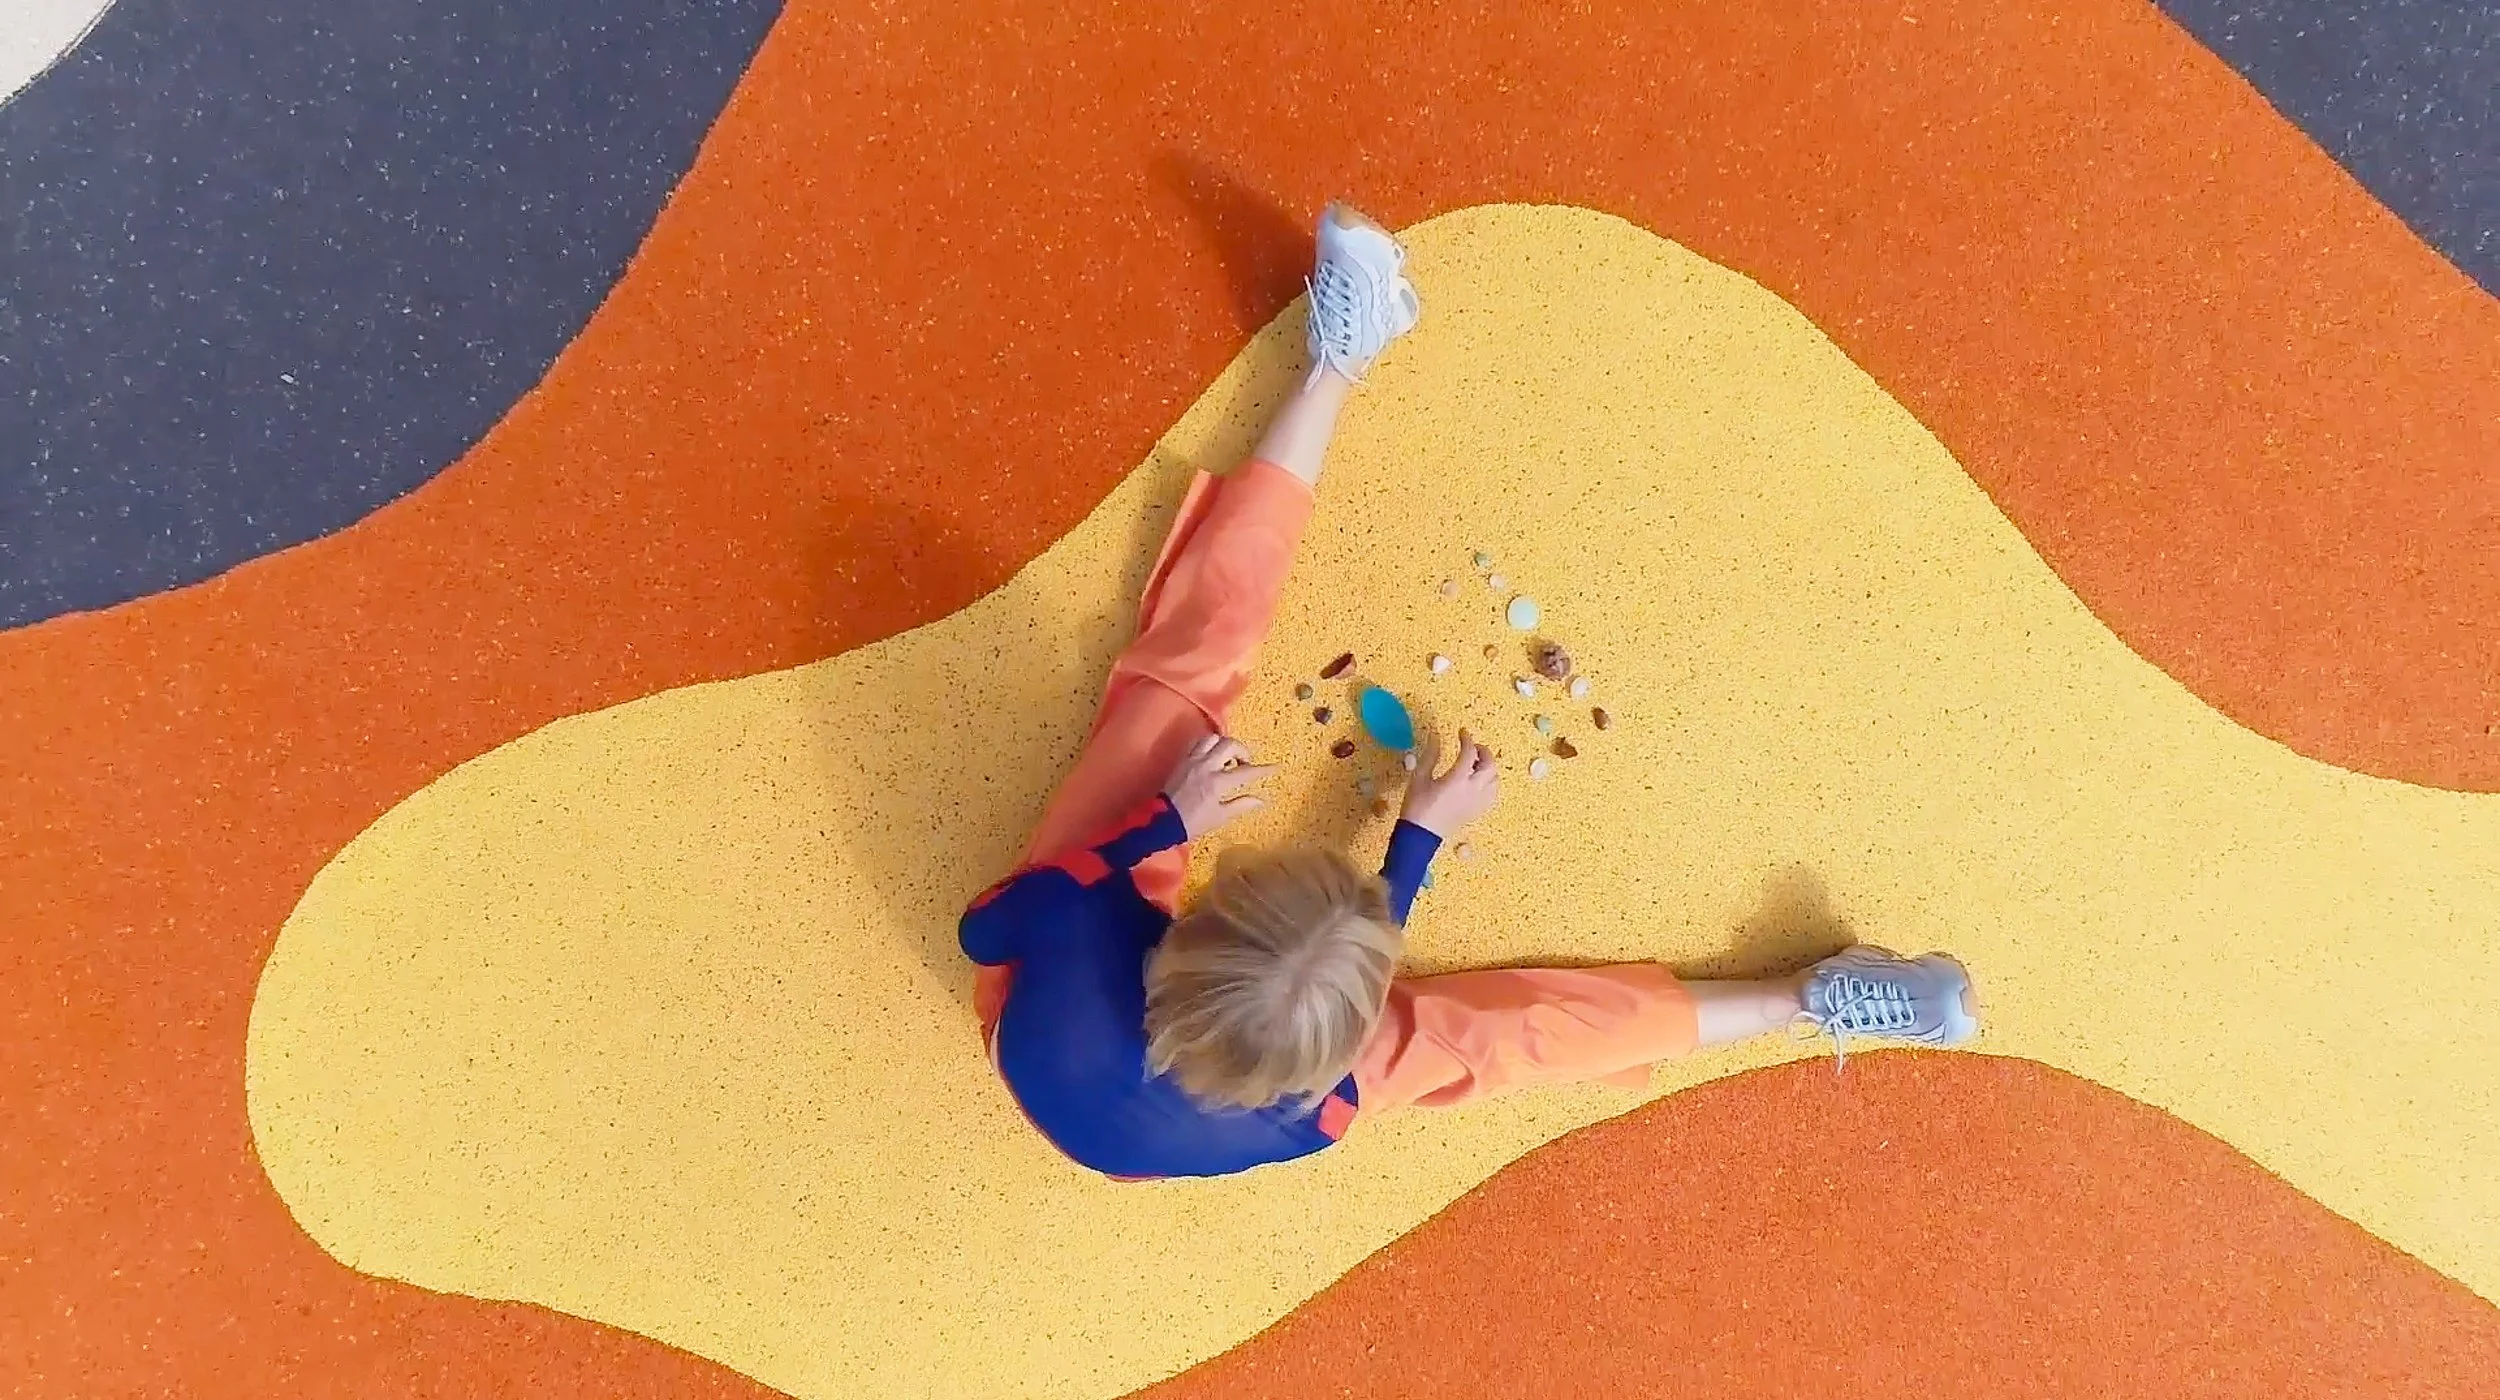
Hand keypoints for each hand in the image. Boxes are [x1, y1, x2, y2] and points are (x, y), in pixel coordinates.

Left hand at [1161, 733, 1275, 837]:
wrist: (1162, 821)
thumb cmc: (1193, 822)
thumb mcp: (1220, 816)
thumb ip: (1241, 804)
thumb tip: (1261, 800)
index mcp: (1218, 783)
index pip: (1246, 772)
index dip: (1263, 769)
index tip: (1275, 767)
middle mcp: (1206, 766)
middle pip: (1230, 744)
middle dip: (1242, 751)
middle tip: (1244, 764)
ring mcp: (1193, 760)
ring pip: (1213, 739)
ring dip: (1224, 745)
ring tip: (1227, 759)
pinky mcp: (1183, 759)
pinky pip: (1198, 743)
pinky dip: (1208, 746)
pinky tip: (1211, 757)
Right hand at [1400, 728, 1499, 837]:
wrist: (1420, 835)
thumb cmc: (1417, 806)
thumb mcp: (1419, 777)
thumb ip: (1430, 755)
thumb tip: (1435, 737)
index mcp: (1458, 779)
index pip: (1469, 752)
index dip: (1467, 739)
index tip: (1462, 732)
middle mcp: (1472, 790)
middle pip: (1490, 765)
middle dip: (1484, 752)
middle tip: (1474, 747)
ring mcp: (1477, 802)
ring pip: (1494, 780)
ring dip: (1489, 768)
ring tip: (1476, 764)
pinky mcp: (1476, 811)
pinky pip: (1492, 794)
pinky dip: (1489, 784)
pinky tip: (1478, 782)